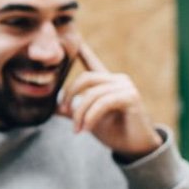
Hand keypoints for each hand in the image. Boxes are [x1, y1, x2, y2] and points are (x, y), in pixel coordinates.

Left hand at [58, 42, 161, 158]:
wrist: (134, 148)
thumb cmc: (114, 132)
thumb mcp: (89, 119)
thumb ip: (74, 110)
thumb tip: (54, 107)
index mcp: (107, 83)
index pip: (92, 63)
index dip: (83, 52)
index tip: (75, 40)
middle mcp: (118, 80)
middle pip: (85, 79)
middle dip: (69, 95)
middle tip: (63, 112)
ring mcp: (126, 87)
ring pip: (92, 94)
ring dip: (80, 113)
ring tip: (77, 129)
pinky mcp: (131, 97)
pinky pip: (103, 103)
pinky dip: (91, 116)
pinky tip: (86, 128)